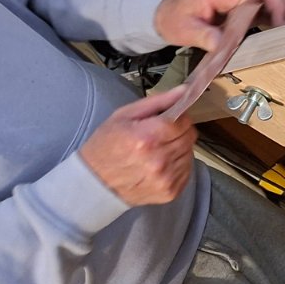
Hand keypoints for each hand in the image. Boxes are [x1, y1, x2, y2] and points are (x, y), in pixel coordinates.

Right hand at [79, 94, 196, 205]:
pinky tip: (159, 165)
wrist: (94, 183)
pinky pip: (187, 170)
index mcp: (146, 137)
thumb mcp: (124, 116)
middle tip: (159, 135)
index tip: (168, 119)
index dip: (178, 118)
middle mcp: (159, 160)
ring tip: (157, 151)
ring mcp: (166, 178)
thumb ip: (157, 102)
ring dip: (178, 149)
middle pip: (189, 137)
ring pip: (190, 153)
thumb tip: (184, 91)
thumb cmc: (106, 145)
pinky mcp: (170, 192)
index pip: (183, 121)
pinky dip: (178, 165)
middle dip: (178, 132)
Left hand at [153, 0, 284, 51]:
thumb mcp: (184, 29)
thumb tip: (223, 44)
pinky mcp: (242, 11)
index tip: (281, 24)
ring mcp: (240, 1)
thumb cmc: (174, 17)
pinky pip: (266, 10)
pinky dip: (281, 18)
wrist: (165, 13)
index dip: (271, 5)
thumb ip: (203, 36)